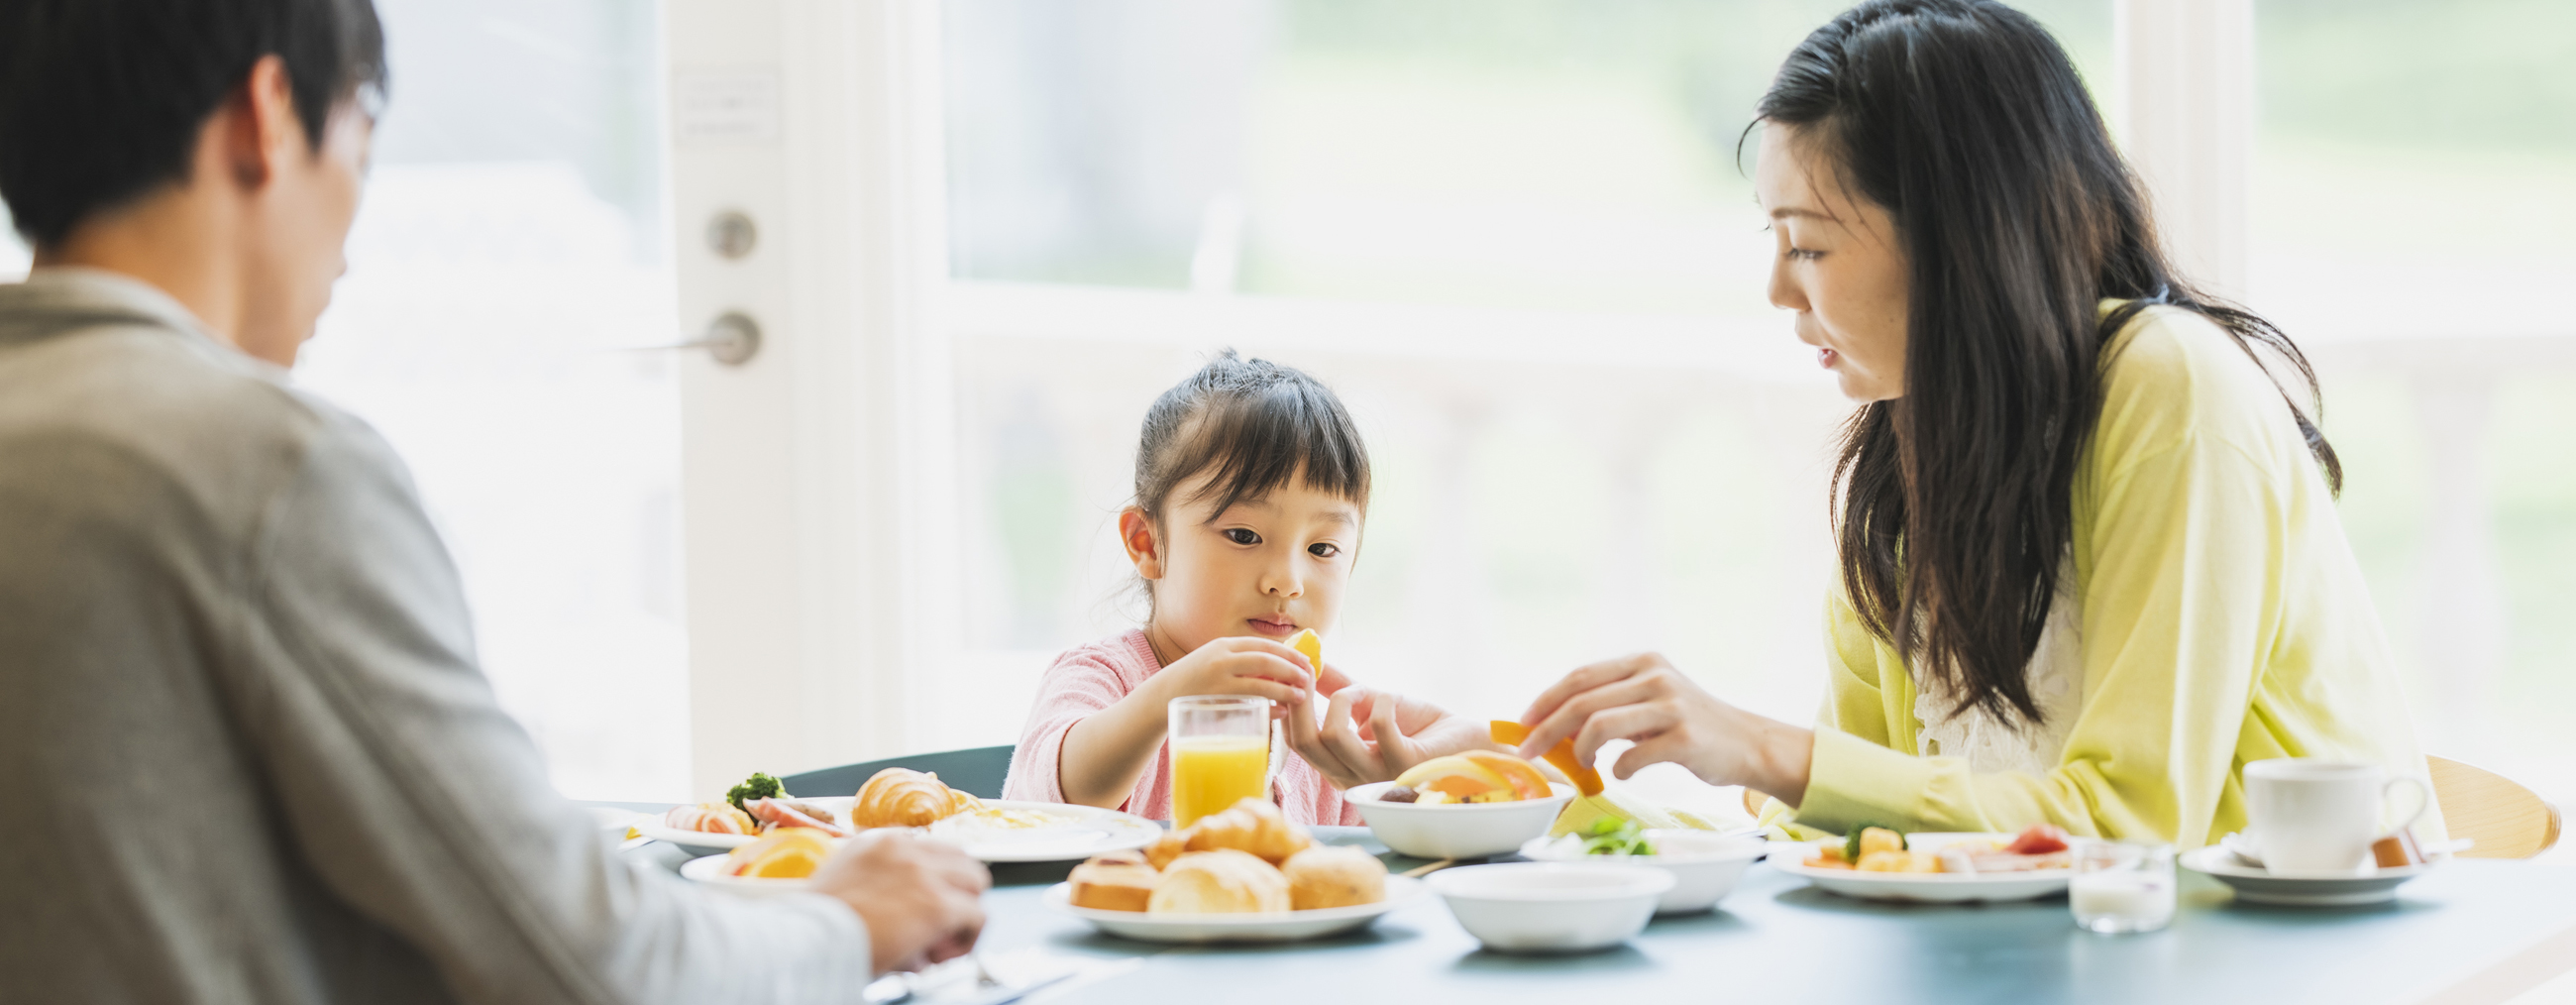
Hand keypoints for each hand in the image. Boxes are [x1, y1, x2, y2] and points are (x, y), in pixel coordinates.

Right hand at [810, 830, 990, 974]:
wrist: (801, 940)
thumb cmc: (811, 926)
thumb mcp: (842, 890)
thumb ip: (876, 893)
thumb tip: (902, 927)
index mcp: (877, 842)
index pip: (928, 848)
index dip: (933, 880)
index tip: (922, 906)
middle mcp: (904, 849)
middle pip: (960, 858)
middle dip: (956, 892)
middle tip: (937, 927)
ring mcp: (923, 874)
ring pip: (976, 881)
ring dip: (965, 913)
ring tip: (939, 944)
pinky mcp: (936, 905)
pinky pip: (977, 916)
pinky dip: (966, 940)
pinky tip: (939, 957)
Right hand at [1146, 636, 1315, 715]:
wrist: (1158, 699)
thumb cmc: (1192, 684)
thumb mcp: (1214, 663)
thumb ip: (1239, 664)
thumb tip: (1276, 670)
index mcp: (1223, 645)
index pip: (1263, 643)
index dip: (1288, 652)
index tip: (1306, 661)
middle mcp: (1221, 657)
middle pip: (1266, 658)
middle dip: (1291, 667)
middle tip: (1309, 677)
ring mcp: (1216, 678)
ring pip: (1260, 680)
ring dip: (1285, 688)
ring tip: (1302, 696)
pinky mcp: (1214, 699)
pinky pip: (1249, 701)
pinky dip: (1269, 706)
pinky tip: (1283, 711)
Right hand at [1284, 667, 1497, 787]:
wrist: (1471, 743)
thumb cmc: (1424, 727)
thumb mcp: (1373, 701)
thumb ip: (1339, 687)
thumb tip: (1307, 660)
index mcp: (1338, 766)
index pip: (1293, 743)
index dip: (1285, 705)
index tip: (1291, 672)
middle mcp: (1351, 777)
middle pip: (1303, 743)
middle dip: (1301, 699)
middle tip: (1312, 670)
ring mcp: (1378, 776)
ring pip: (1333, 735)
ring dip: (1345, 698)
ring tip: (1369, 691)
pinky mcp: (1406, 765)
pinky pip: (1379, 726)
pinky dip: (1383, 700)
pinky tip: (1394, 698)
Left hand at [1513, 652, 1813, 804]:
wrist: (1748, 744)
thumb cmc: (1690, 727)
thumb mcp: (1652, 700)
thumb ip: (1612, 703)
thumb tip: (1554, 725)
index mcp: (1643, 662)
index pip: (1580, 676)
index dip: (1545, 699)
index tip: (1523, 721)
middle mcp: (1656, 677)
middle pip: (1582, 700)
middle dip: (1547, 728)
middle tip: (1529, 751)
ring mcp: (1671, 705)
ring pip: (1600, 725)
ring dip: (1580, 750)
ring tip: (1582, 764)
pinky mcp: (1685, 738)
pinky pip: (1632, 757)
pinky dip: (1618, 769)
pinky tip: (1621, 772)